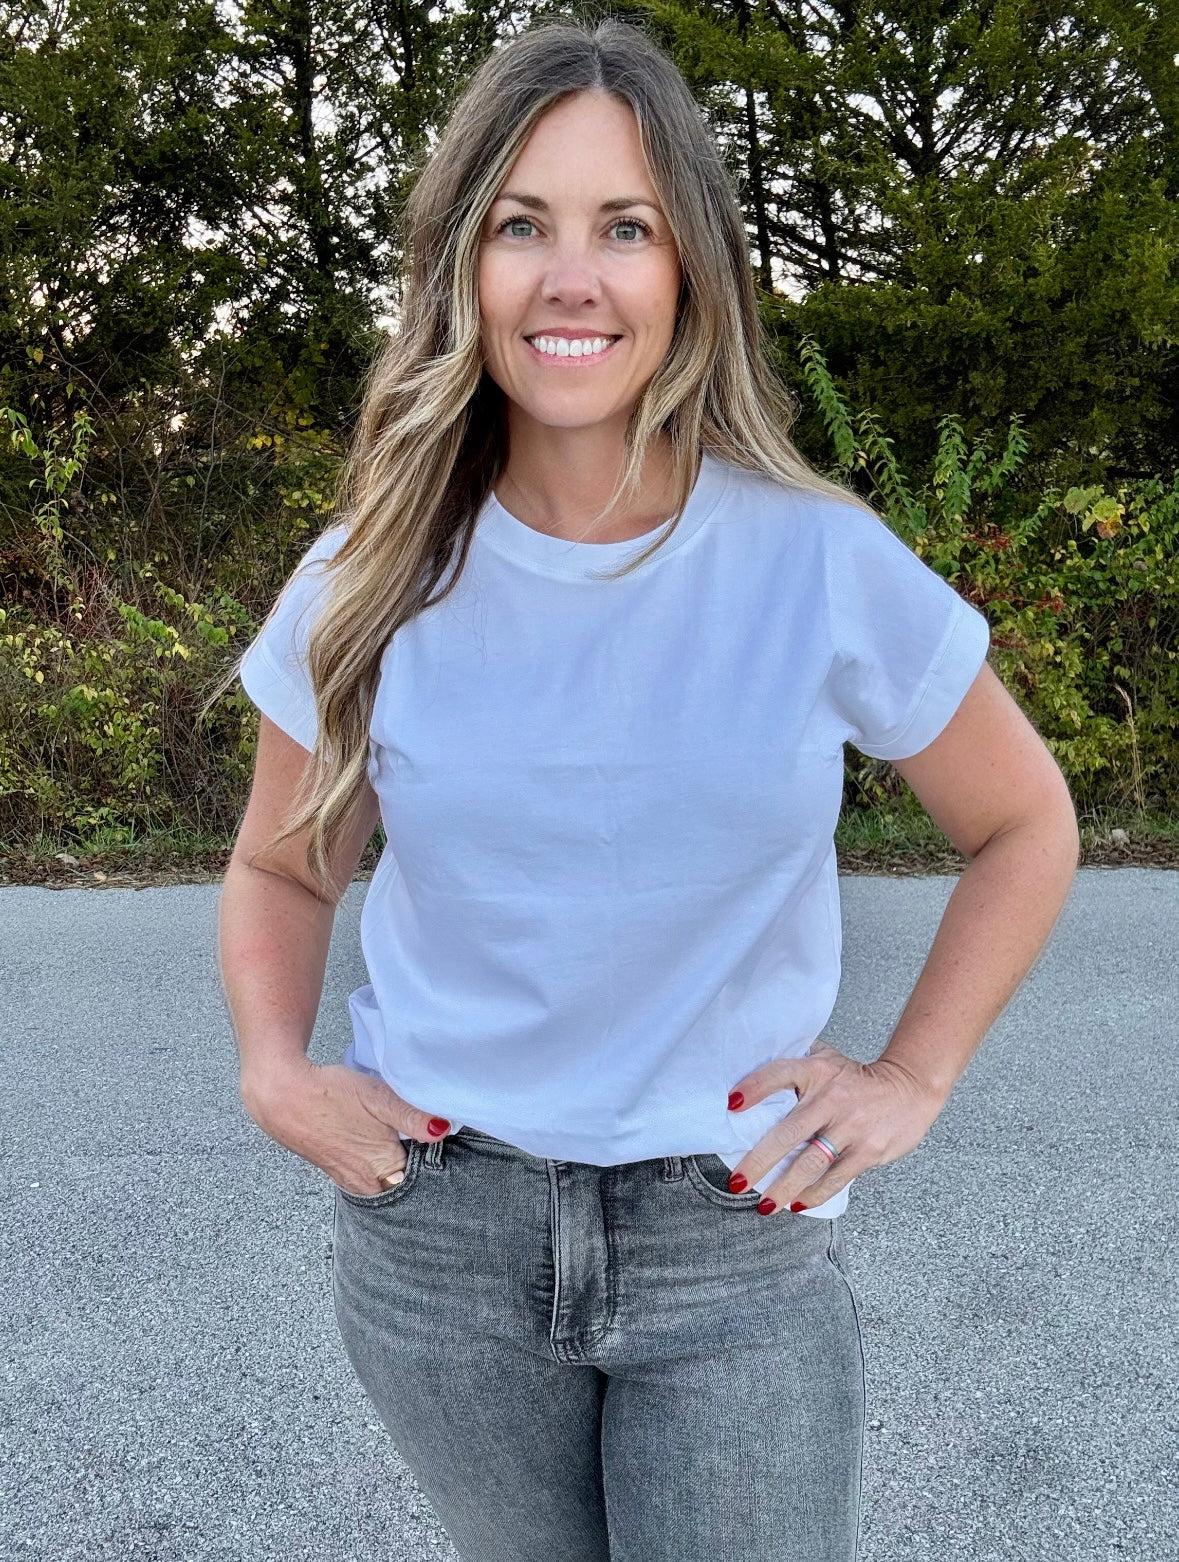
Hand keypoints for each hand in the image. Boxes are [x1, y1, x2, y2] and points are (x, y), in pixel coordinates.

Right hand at [242, 1060, 451, 1196]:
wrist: (282, 1096)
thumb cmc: (330, 1095)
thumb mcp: (379, 1098)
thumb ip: (413, 1116)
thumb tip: (444, 1129)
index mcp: (383, 1169)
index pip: (422, 1179)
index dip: (434, 1162)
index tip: (443, 1147)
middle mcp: (366, 1184)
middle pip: (404, 1186)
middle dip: (417, 1171)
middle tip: (424, 1145)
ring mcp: (348, 1180)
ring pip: (384, 1182)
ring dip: (396, 1168)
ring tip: (402, 1144)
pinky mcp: (335, 1172)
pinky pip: (366, 1177)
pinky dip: (376, 1166)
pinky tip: (376, 1145)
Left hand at [726, 1039, 946, 1212]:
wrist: (910, 1087)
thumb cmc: (858, 1078)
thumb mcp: (827, 1059)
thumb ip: (796, 1067)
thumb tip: (751, 1081)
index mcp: (817, 1070)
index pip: (779, 1074)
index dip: (754, 1087)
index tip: (731, 1104)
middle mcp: (832, 1098)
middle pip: (788, 1133)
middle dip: (759, 1161)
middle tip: (738, 1182)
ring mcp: (852, 1127)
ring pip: (810, 1164)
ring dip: (784, 1188)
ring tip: (764, 1205)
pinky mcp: (869, 1151)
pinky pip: (836, 1178)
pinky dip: (814, 1194)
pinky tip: (796, 1205)